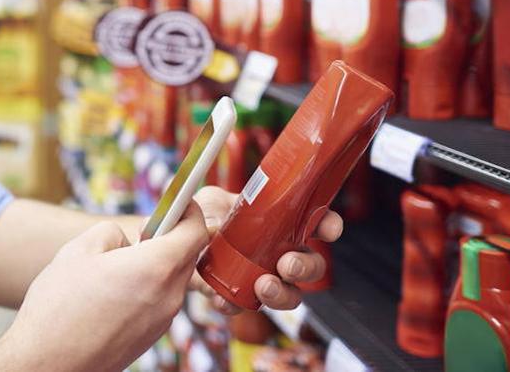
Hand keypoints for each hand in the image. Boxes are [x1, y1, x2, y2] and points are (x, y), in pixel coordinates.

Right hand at [0, 202, 209, 371]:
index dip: (188, 211)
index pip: (194, 231)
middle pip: (187, 256)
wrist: (49, 362)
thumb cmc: (59, 307)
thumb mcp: (79, 250)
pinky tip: (115, 291)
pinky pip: (160, 301)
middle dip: (171, 237)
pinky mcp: (151, 337)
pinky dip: (148, 288)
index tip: (179, 202)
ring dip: (157, 265)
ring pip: (172, 279)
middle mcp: (167, 297)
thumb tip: (126, 240)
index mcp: (154, 268)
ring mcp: (162, 321)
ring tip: (119, 265)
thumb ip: (112, 233)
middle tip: (143, 230)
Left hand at [189, 185, 342, 313]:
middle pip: (312, 266)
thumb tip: (218, 227)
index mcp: (282, 223)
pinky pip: (243, 307)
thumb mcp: (211, 202)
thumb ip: (216, 210)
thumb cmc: (206, 216)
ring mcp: (264, 278)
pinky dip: (235, 304)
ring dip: (281, 294)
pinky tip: (223, 299)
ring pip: (290, 295)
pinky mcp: (238, 296)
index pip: (316, 222)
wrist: (181, 240)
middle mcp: (280, 253)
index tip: (328, 229)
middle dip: (305, 268)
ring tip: (264, 286)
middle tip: (287, 265)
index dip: (328, 225)